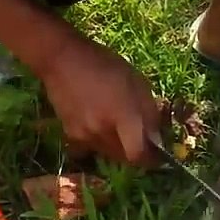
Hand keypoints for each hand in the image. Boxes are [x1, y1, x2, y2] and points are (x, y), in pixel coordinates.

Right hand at [36, 18, 160, 166]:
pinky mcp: (70, 134)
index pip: (137, 155)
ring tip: (117, 125)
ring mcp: (84, 135)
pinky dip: (101, 139)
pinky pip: (92, 145)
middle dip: (135, 152)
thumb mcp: (137, 82)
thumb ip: (149, 113)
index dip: (149, 159)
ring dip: (118, 146)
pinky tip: (98, 120)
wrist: (63, 60)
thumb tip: (156, 139)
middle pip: (124, 157)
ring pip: (108, 153)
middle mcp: (103, 131)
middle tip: (139, 137)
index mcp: (123, 117)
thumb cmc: (106, 65)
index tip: (156, 154)